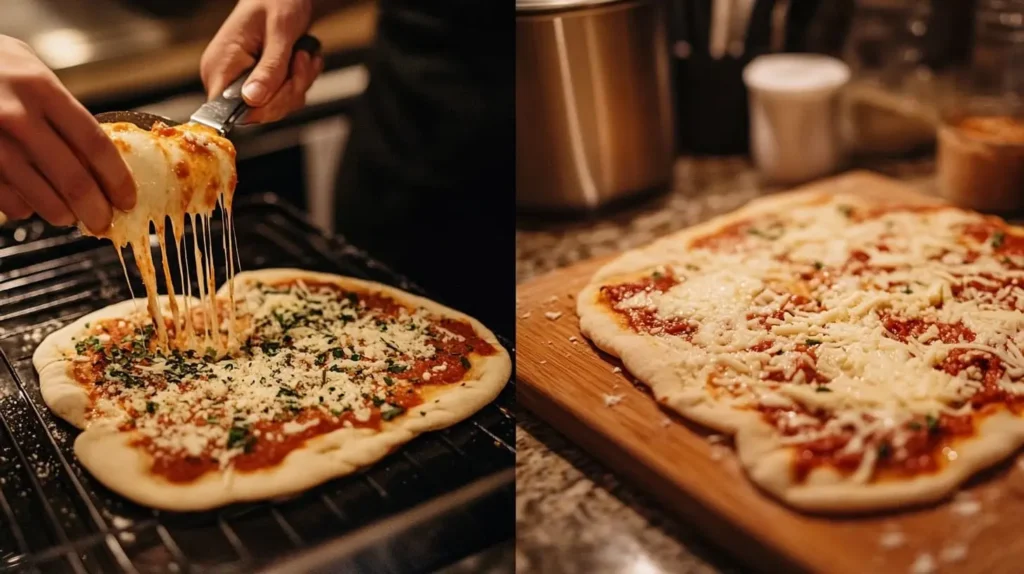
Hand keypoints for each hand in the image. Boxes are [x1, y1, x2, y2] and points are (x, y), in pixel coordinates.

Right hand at [0, 36, 134, 231]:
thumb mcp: (32, 73)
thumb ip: (62, 110)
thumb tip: (98, 155)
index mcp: (42, 90)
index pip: (95, 144)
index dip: (117, 179)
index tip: (127, 198)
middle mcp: (17, 117)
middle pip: (73, 179)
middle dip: (96, 209)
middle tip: (103, 221)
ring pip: (40, 197)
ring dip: (62, 214)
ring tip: (70, 216)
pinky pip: (9, 200)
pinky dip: (25, 208)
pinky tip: (31, 203)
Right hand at [201, 0, 323, 123]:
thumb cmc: (278, 2)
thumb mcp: (280, 32)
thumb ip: (269, 68)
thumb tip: (252, 100)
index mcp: (219, 65)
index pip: (226, 111)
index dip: (259, 109)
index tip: (284, 86)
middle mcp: (225, 79)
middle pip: (258, 113)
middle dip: (288, 91)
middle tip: (301, 59)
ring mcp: (242, 84)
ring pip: (275, 108)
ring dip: (298, 84)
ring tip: (302, 54)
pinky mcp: (258, 85)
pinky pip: (282, 100)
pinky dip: (298, 82)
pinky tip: (302, 59)